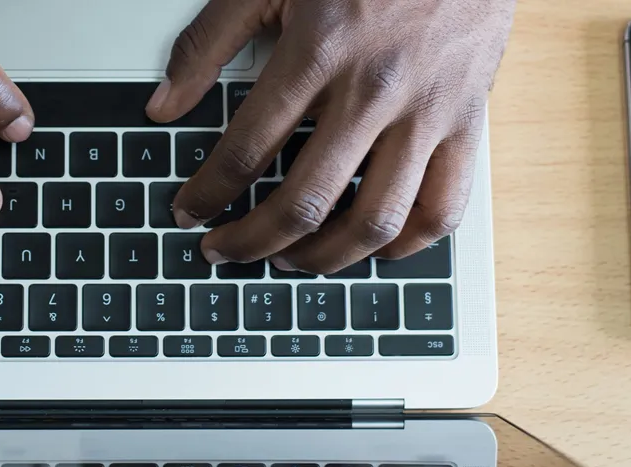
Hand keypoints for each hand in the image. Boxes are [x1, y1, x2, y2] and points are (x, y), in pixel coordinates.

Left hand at [148, 0, 513, 272]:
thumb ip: (208, 42)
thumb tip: (163, 105)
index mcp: (320, 50)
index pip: (247, 149)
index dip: (207, 193)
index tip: (189, 211)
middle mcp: (376, 89)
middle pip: (305, 201)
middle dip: (251, 240)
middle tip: (224, 250)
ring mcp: (428, 111)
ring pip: (375, 221)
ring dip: (323, 257)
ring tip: (289, 259)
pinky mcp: (467, 121)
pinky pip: (444, 208)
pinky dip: (406, 245)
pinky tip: (370, 247)